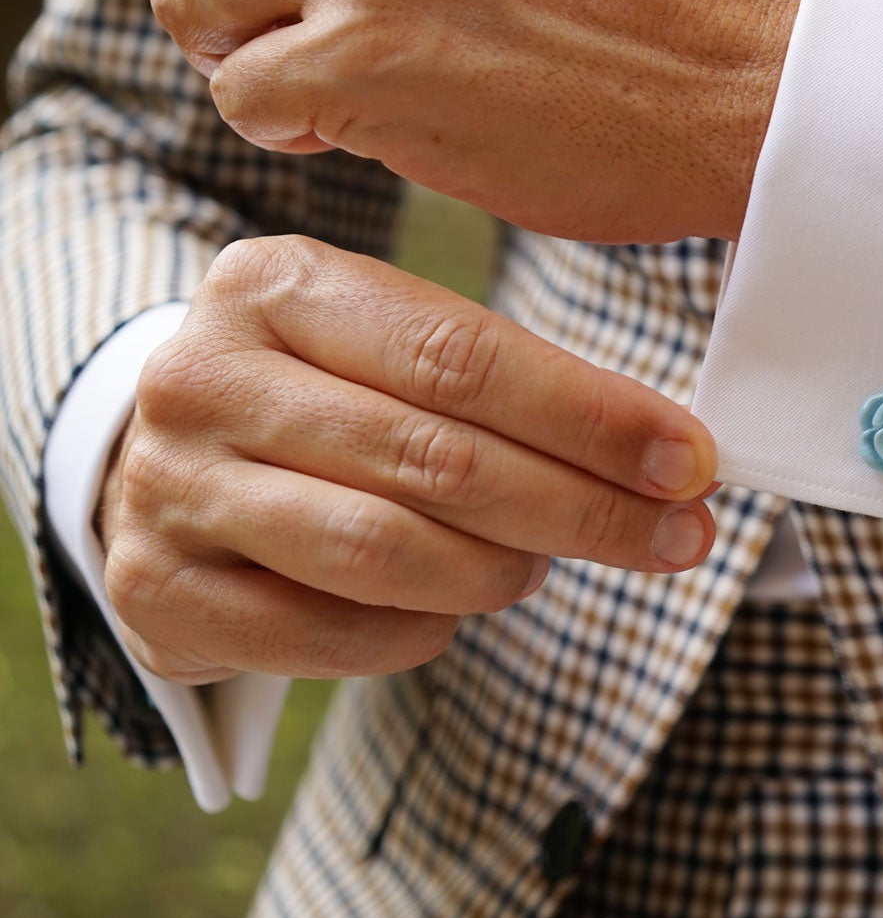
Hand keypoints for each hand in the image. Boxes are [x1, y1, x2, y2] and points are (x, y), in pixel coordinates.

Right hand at [98, 236, 719, 683]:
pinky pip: (330, 633)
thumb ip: (512, 384)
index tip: (690, 460)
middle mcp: (203, 375)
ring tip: (543, 565)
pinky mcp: (155, 588)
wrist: (171, 464)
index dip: (591, 417)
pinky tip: (451, 610)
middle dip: (582, 505)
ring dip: (500, 570)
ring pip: (384, 549)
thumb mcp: (394, 349)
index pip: (460, 356)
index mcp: (275, 285)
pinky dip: (419, 631)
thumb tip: (676, 459)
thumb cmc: (331, 400)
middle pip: (435, 457)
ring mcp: (167, 485)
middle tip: (677, 535)